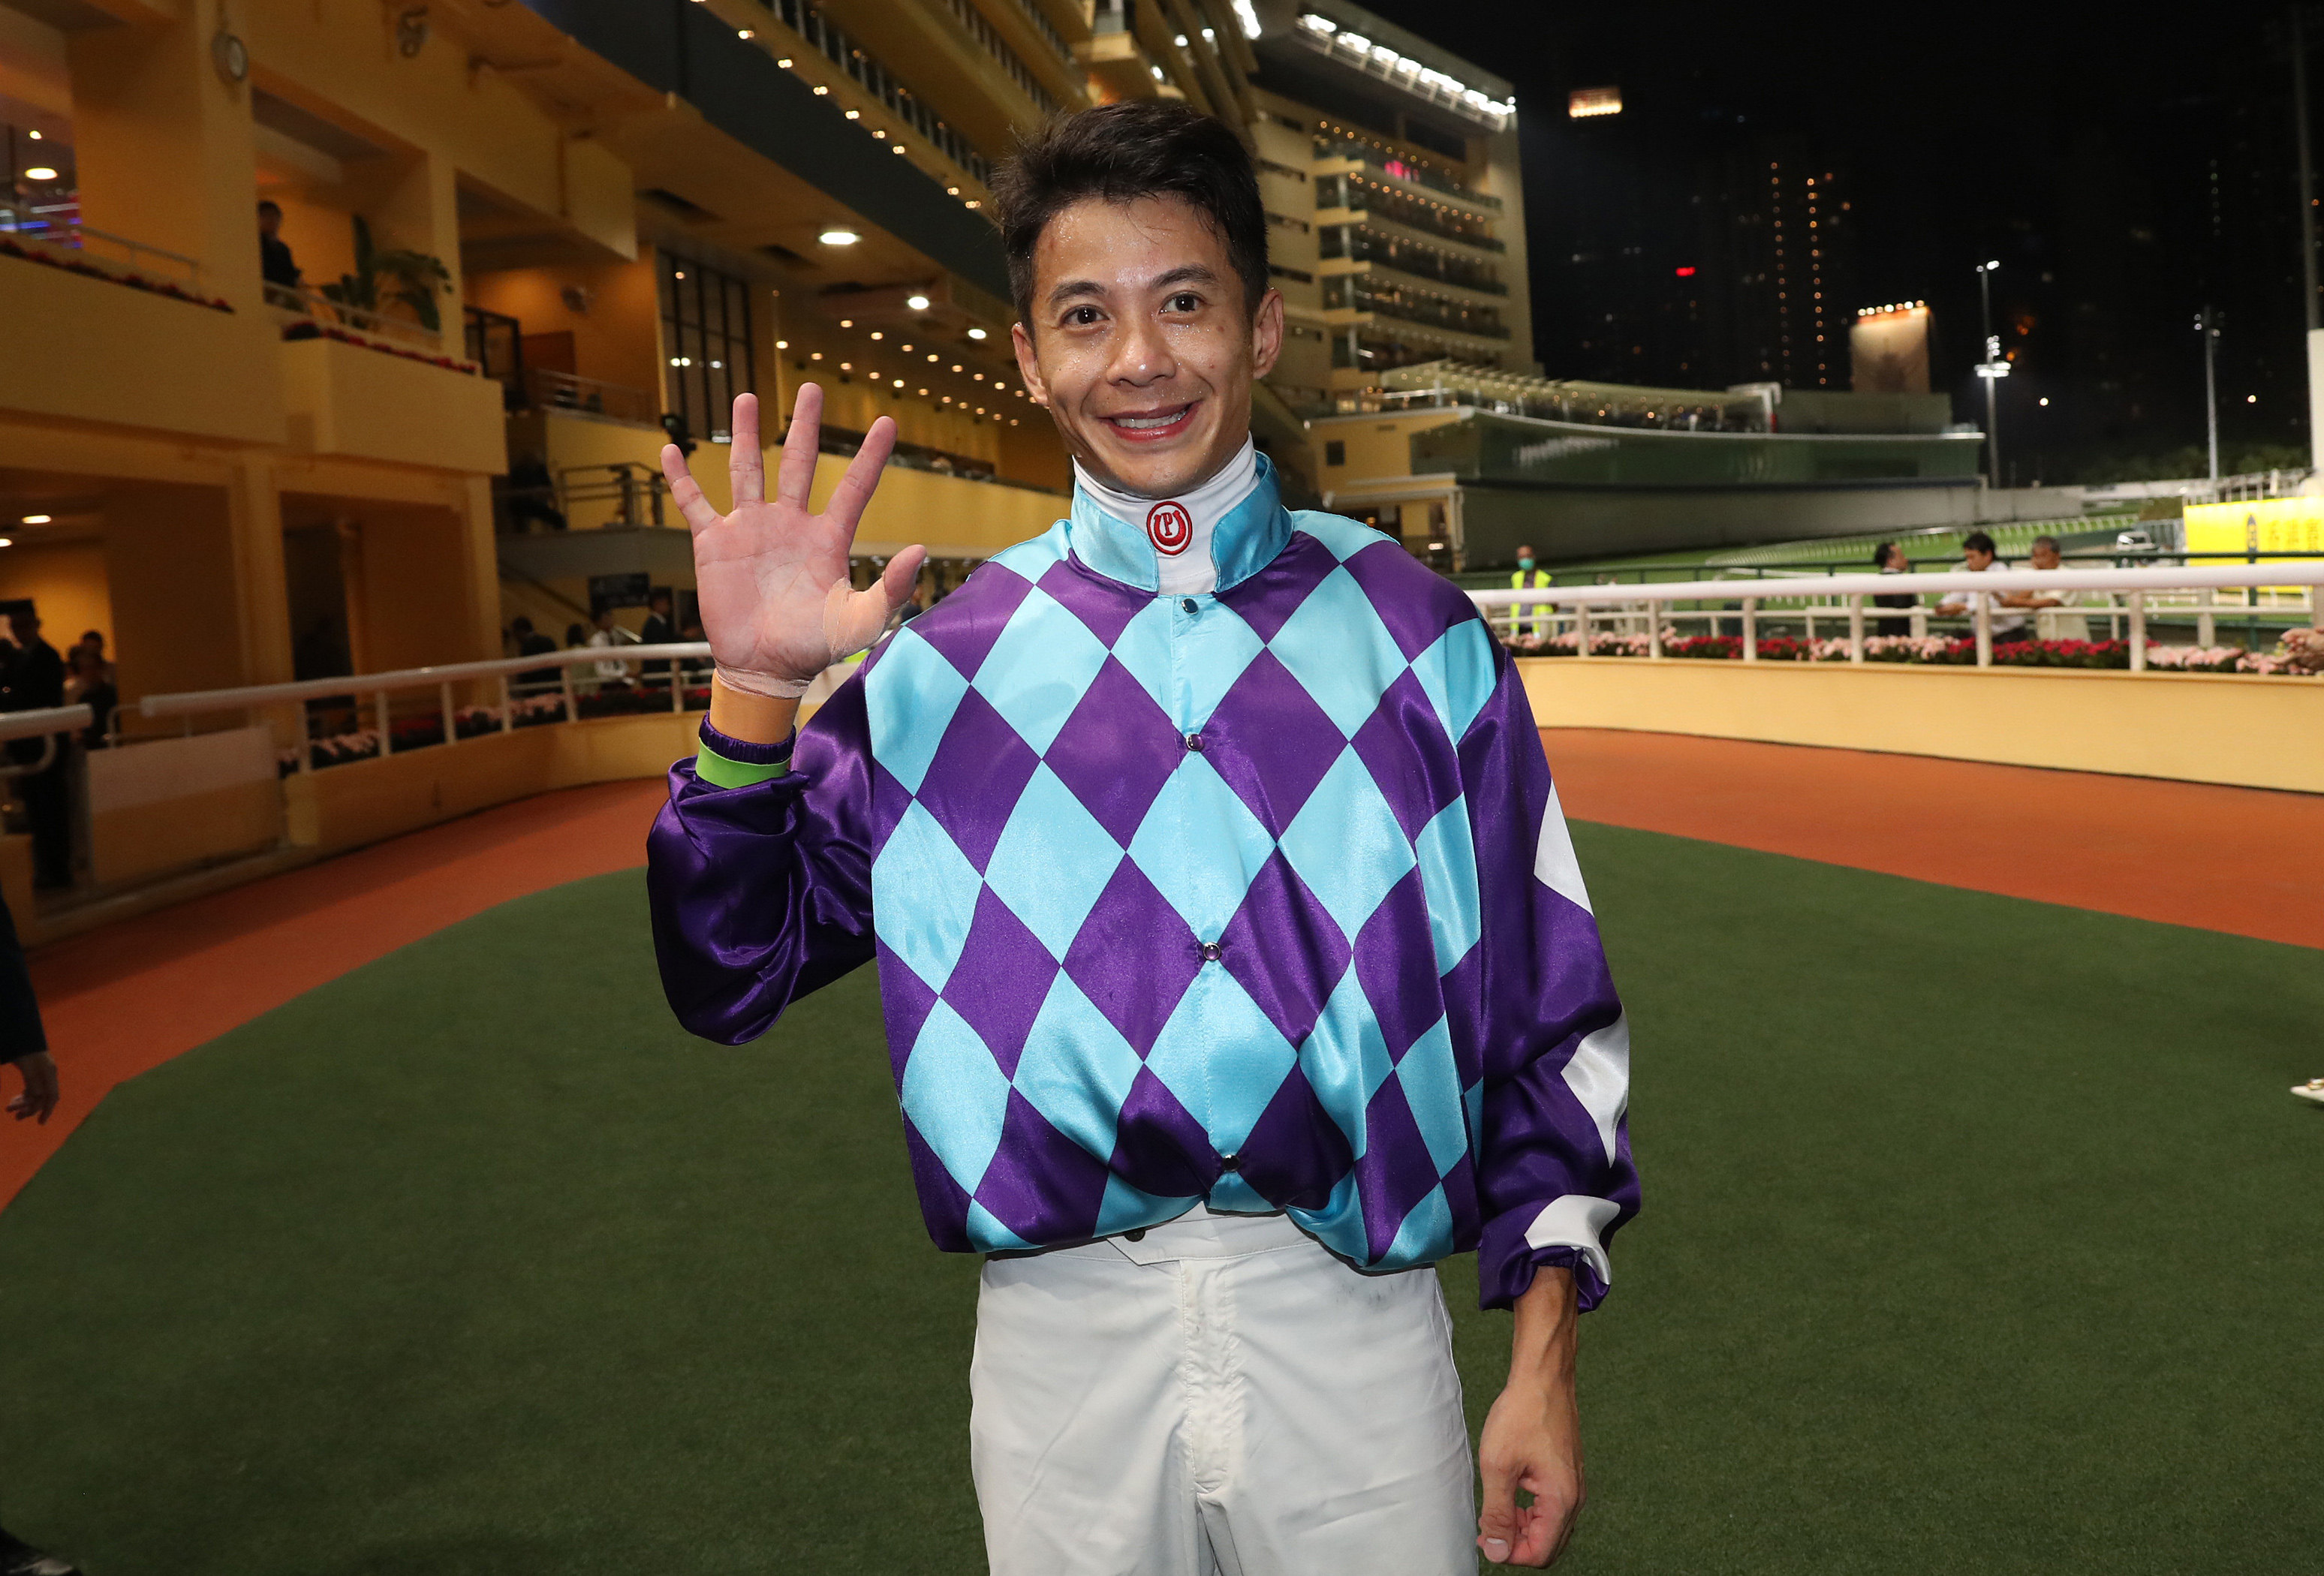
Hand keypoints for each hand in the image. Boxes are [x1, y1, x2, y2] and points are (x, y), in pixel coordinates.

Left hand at [6, 1050, 58, 1124]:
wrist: (20, 1034)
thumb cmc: (23, 1049)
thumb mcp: (26, 1065)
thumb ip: (32, 1081)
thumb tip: (38, 1097)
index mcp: (48, 1073)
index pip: (52, 1096)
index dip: (47, 1110)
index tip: (40, 1123)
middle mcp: (47, 1075)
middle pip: (42, 1097)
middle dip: (29, 1108)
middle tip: (15, 1117)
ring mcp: (41, 1074)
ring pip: (35, 1094)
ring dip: (23, 1103)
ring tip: (9, 1108)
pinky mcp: (34, 1072)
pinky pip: (31, 1088)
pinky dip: (23, 1096)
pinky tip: (15, 1099)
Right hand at [660, 387, 926, 688]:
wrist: (763, 669)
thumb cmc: (813, 647)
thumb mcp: (861, 621)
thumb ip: (892, 588)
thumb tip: (920, 550)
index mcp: (827, 538)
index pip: (854, 488)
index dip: (871, 456)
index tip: (887, 421)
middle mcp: (790, 525)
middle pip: (799, 463)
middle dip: (805, 426)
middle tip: (811, 388)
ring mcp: (750, 530)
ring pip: (748, 470)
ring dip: (746, 434)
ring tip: (747, 397)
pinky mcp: (713, 544)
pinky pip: (694, 503)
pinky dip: (681, 478)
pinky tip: (669, 450)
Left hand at [1477, 1268, 1583, 1566]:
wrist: (1543, 1377)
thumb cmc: (1522, 1415)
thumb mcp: (1498, 1466)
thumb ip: (1497, 1513)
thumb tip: (1496, 1551)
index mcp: (1562, 1500)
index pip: (1540, 1553)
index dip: (1510, 1554)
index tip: (1485, 1537)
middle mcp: (1574, 1497)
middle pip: (1548, 1544)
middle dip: (1516, 1542)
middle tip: (1486, 1526)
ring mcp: (1573, 1485)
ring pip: (1550, 1527)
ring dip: (1522, 1527)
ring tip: (1494, 1510)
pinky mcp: (1567, 1473)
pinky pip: (1551, 1507)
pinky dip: (1530, 1511)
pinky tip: (1509, 1493)